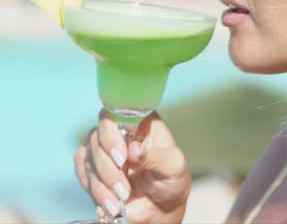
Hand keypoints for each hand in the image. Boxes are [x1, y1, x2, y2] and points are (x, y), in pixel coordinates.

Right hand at [75, 109, 190, 223]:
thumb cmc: (170, 178)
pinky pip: (82, 173)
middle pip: (98, 135)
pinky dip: (94, 191)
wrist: (160, 207)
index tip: (121, 158)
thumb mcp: (172, 166)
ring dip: (101, 184)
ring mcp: (104, 148)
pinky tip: (110, 205)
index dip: (112, 132)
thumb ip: (155, 156)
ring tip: (121, 201)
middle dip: (109, 167)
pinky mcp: (92, 168)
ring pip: (88, 156)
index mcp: (141, 120)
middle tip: (124, 190)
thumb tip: (134, 149)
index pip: (118, 111)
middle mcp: (119, 129)